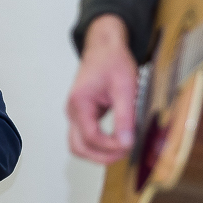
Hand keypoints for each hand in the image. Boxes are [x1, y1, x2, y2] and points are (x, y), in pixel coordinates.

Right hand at [67, 14, 138, 163]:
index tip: (129, 145)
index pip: (91, 136)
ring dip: (97, 154)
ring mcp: (75, 114)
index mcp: (80, 103)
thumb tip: (127, 142)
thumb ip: (125, 116)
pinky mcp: (82, 115)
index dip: (110, 146)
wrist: (104, 46)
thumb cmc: (112, 61)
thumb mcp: (125, 87)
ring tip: (120, 150)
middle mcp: (73, 111)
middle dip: (101, 156)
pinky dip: (98, 145)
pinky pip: (85, 137)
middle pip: (79, 147)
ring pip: (79, 145)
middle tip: (124, 153)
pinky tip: (116, 141)